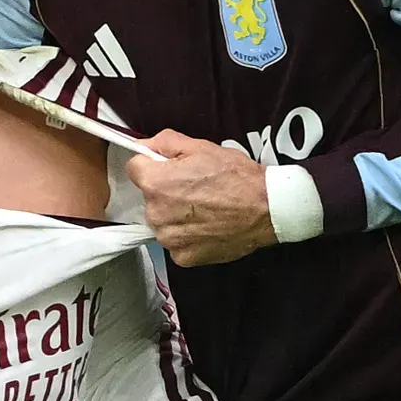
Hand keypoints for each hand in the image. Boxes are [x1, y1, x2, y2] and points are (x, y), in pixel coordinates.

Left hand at [127, 131, 276, 265]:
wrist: (265, 209)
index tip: (169, 168)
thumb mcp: (200, 147)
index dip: (153, 165)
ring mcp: (168, 238)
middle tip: (195, 189)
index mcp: (155, 183)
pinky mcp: (182, 257)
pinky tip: (208, 225)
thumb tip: (144, 146)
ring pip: (163, 222)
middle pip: (149, 198)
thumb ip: (165, 143)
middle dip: (166, 192)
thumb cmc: (236, 177)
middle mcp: (155, 214)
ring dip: (176, 216)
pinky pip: (177, 242)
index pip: (134, 169)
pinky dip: (189, 236)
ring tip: (205, 209)